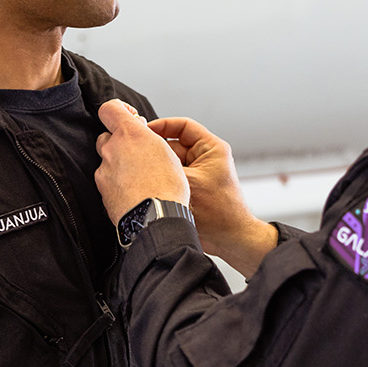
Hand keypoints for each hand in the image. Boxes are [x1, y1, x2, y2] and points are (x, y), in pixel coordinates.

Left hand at [95, 99, 189, 223]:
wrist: (156, 218)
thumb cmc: (166, 187)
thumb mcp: (165, 150)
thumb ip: (146, 135)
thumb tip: (138, 128)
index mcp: (129, 135)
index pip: (109, 109)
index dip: (119, 110)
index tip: (130, 118)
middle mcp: (112, 150)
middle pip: (107, 136)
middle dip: (120, 142)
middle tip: (138, 153)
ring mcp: (104, 171)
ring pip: (107, 160)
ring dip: (119, 163)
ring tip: (139, 176)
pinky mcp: (102, 190)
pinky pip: (107, 180)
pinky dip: (117, 182)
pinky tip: (134, 190)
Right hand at [147, 115, 278, 276]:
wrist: (230, 240)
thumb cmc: (220, 214)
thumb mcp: (189, 183)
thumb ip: (167, 166)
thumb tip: (145, 152)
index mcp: (211, 148)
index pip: (183, 126)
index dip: (162, 126)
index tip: (144, 130)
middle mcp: (205, 158)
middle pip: (173, 144)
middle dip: (156, 149)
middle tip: (137, 152)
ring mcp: (197, 173)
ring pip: (170, 161)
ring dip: (158, 166)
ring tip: (142, 171)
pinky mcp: (191, 187)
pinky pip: (172, 177)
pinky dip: (161, 180)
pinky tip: (148, 184)